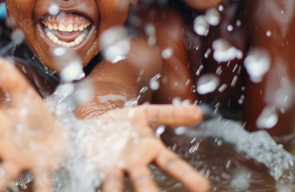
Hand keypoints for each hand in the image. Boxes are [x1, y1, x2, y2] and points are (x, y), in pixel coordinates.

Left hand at [79, 104, 209, 191]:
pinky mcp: (101, 166)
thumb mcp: (147, 113)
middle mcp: (136, 162)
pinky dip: (111, 189)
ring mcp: (118, 166)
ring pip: (124, 182)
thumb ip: (170, 114)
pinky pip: (107, 180)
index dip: (187, 176)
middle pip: (146, 181)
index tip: (204, 187)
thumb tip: (198, 113)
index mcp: (151, 150)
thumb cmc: (124, 122)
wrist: (94, 122)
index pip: (172, 164)